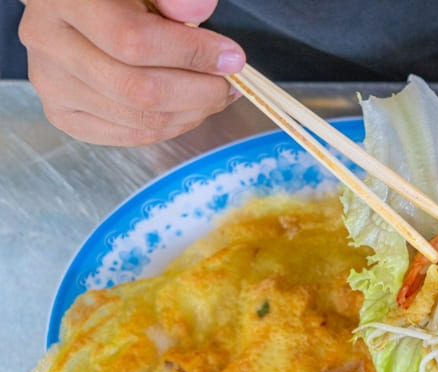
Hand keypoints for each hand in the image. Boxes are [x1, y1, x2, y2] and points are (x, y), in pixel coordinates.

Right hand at [19, 0, 244, 144]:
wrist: (75, 6)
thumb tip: (200, 10)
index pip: (134, 41)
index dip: (192, 54)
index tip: (232, 57)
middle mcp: (48, 43)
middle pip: (138, 90)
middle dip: (200, 92)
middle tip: (228, 83)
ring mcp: (51, 84)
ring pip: (139, 119)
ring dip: (192, 113)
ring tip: (214, 94)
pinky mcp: (63, 115)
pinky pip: (130, 135)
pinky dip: (172, 127)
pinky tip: (190, 109)